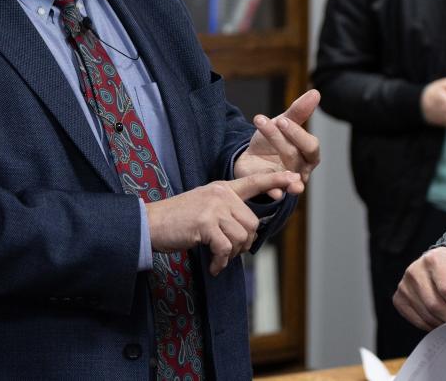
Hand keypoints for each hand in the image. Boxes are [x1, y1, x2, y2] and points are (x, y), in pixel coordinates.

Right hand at [145, 170, 301, 275]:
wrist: (150, 224)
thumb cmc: (177, 220)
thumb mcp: (204, 207)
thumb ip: (226, 212)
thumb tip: (248, 234)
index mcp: (222, 188)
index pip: (254, 182)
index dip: (276, 181)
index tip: (295, 180)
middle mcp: (220, 194)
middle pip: (252, 224)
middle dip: (244, 244)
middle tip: (227, 253)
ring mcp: (214, 207)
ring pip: (242, 237)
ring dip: (232, 255)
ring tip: (218, 258)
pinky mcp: (206, 223)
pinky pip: (226, 248)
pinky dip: (221, 262)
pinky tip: (213, 266)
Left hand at [233, 89, 320, 198]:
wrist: (250, 158)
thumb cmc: (273, 141)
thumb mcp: (282, 124)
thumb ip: (298, 111)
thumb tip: (316, 92)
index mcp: (308, 153)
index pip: (309, 145)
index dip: (297, 133)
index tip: (282, 119)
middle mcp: (301, 169)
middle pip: (296, 157)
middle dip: (283, 141)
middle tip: (273, 124)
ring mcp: (286, 181)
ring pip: (284, 174)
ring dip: (276, 163)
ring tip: (272, 164)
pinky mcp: (270, 189)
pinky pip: (275, 193)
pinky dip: (275, 193)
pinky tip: (274, 192)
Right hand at [392, 247, 445, 330]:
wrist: (435, 264)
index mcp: (434, 259)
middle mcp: (415, 270)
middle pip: (435, 304)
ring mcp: (404, 285)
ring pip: (426, 314)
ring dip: (442, 323)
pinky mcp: (399, 298)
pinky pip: (416, 319)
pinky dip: (430, 325)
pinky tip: (439, 321)